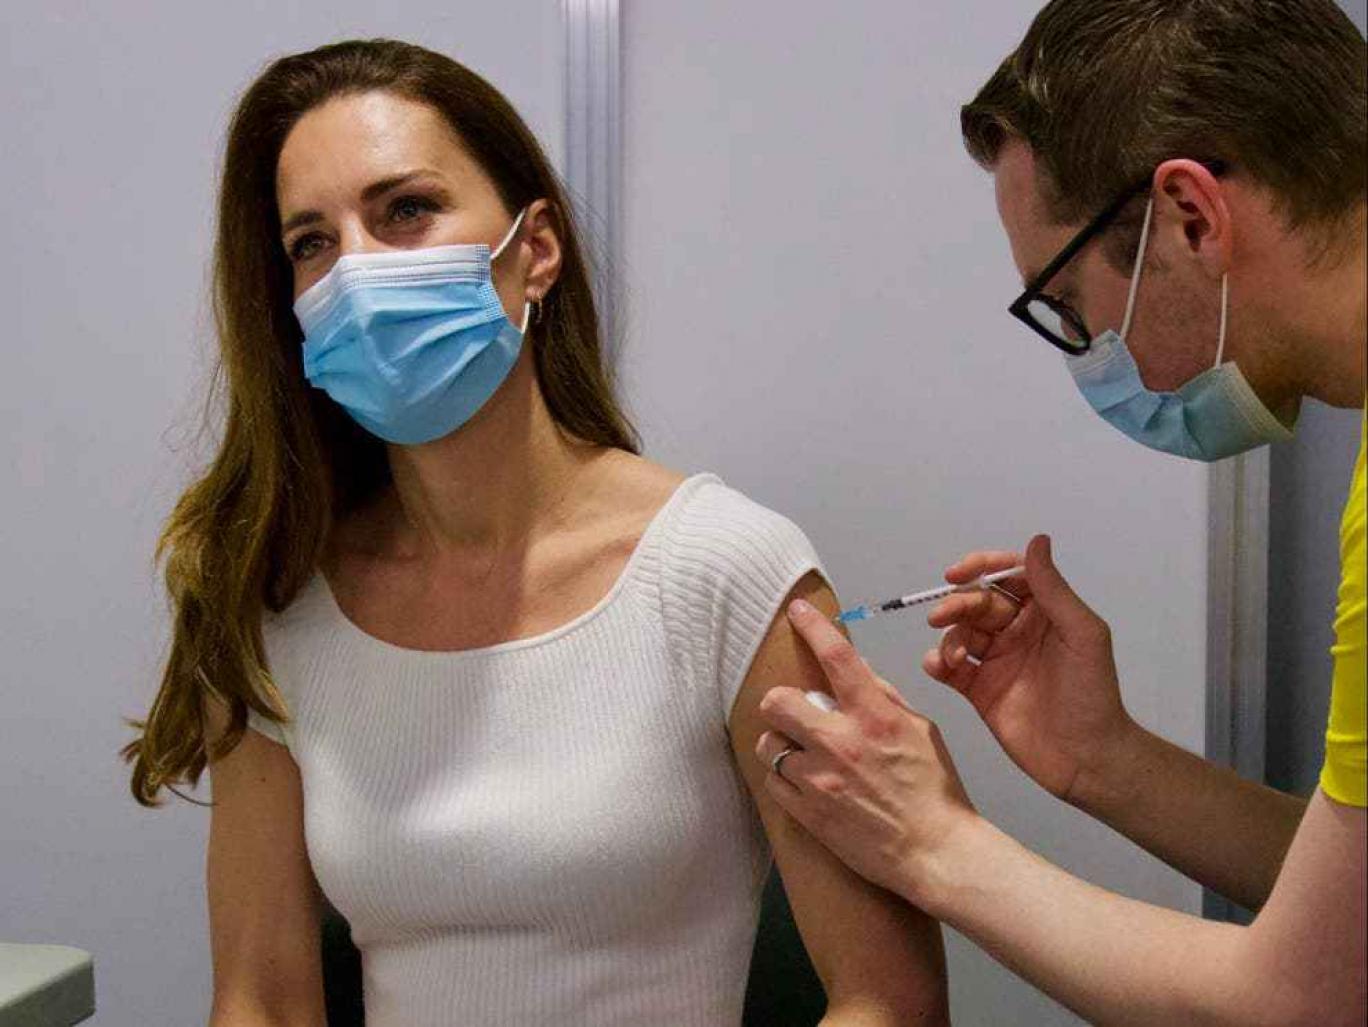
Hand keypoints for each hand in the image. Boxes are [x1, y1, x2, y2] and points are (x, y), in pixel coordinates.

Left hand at [754, 600, 979, 903]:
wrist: (934, 852)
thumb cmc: (934, 789)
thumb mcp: (919, 730)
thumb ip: (883, 697)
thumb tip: (854, 670)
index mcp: (874, 716)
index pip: (837, 657)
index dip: (813, 626)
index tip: (797, 611)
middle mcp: (841, 742)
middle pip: (777, 700)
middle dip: (782, 703)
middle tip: (796, 713)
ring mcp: (819, 779)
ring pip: (768, 743)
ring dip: (782, 744)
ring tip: (803, 754)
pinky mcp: (806, 811)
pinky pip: (772, 781)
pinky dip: (784, 778)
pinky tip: (807, 782)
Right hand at [924, 534, 1136, 805]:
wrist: (1086, 758)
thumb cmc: (1091, 693)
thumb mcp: (1081, 634)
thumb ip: (1053, 588)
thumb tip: (1036, 539)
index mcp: (1044, 612)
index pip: (1008, 577)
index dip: (982, 568)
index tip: (958, 573)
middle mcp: (1018, 631)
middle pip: (978, 603)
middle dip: (957, 604)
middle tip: (939, 617)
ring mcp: (997, 660)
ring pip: (961, 633)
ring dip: (949, 637)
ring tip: (952, 657)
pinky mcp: (979, 690)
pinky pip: (950, 668)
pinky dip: (937, 663)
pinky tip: (937, 666)